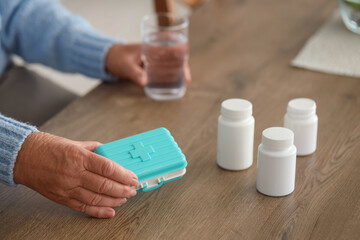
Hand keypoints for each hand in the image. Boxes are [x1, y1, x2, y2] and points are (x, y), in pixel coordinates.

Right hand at [13, 132, 137, 217]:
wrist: (24, 157)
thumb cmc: (49, 148)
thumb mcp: (75, 143)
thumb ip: (95, 149)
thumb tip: (110, 154)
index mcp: (79, 157)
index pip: (108, 168)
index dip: (124, 175)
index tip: (133, 177)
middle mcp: (74, 173)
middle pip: (105, 185)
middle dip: (123, 189)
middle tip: (133, 189)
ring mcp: (68, 188)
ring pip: (97, 198)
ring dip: (115, 200)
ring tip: (125, 198)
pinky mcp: (62, 198)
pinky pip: (83, 207)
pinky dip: (99, 211)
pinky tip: (110, 211)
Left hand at [105, 43, 191, 85]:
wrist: (109, 58)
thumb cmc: (117, 58)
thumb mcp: (125, 66)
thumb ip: (134, 73)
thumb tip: (145, 82)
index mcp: (151, 47)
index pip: (171, 47)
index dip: (181, 54)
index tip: (186, 63)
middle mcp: (155, 52)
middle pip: (175, 56)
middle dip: (183, 66)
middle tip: (187, 80)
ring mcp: (154, 59)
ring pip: (172, 64)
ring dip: (180, 71)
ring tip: (185, 83)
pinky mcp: (152, 66)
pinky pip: (165, 69)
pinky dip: (172, 75)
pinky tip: (176, 84)